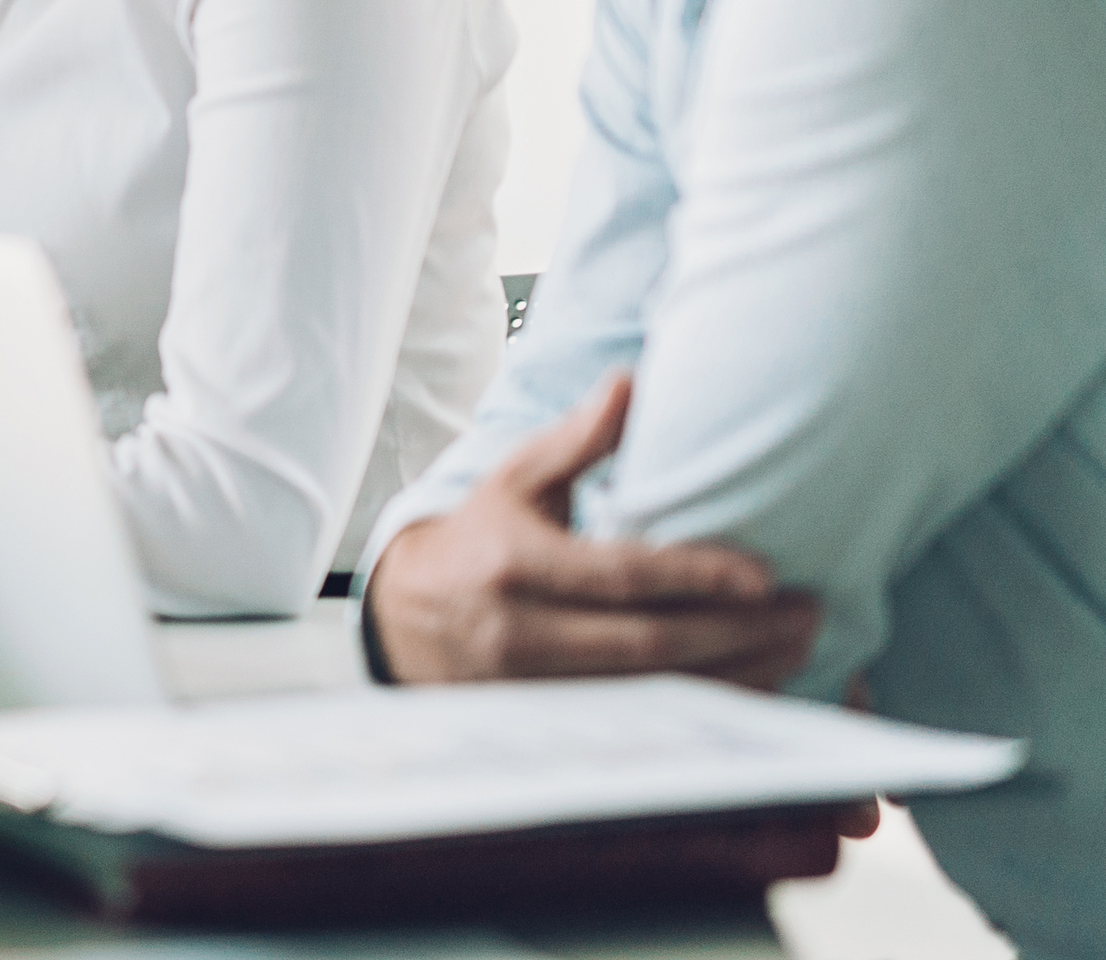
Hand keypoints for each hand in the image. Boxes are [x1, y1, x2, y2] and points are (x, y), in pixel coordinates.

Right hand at [368, 375, 820, 688]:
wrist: (407, 614)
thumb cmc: (480, 536)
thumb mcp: (518, 479)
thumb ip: (577, 438)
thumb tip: (629, 383)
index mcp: (512, 563)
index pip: (620, 577)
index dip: (697, 578)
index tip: (766, 577)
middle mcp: (516, 632)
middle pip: (646, 644)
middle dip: (738, 634)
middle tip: (806, 615)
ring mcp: (525, 689)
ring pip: (649, 693)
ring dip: (734, 677)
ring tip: (796, 649)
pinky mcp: (540, 723)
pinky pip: (637, 723)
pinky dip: (701, 710)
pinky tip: (750, 688)